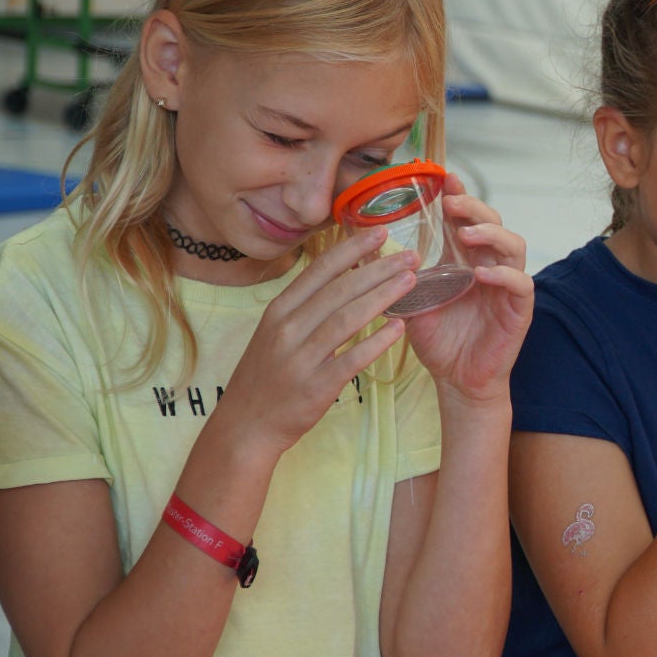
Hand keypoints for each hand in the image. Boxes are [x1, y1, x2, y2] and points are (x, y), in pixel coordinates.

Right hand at [217, 224, 418, 454]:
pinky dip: (376, 343)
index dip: (352, 249)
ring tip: (411, 282)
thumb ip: (307, 306)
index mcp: (279, 310)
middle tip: (410, 256)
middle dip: (377, 269)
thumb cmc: (268, 374)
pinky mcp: (315, 386)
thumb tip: (346, 276)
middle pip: (338, 290)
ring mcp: (300, 358)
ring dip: (381, 297)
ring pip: (346, 319)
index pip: (319, 270)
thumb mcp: (276, 332)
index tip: (381, 232)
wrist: (246, 425)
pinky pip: (351, 360)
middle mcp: (287, 328)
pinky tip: (399, 329)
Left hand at [401, 175, 534, 405]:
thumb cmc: (438, 341)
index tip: (442, 176)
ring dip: (490, 234)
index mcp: (464, 259)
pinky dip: (503, 275)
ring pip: (513, 245)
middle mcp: (489, 265)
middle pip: (493, 222)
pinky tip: (482, 274)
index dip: (458, 195)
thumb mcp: (410, 302)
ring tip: (465, 235)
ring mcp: (506, 286)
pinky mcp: (518, 309)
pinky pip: (519, 283)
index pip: (465, 218)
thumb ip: (396, 277)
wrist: (457, 380)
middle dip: (474, 208)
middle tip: (451, 203)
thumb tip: (360, 253)